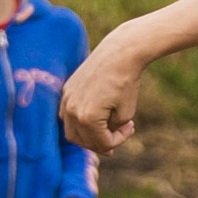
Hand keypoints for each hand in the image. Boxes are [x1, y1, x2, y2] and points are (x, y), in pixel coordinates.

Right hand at [63, 36, 146, 150]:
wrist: (119, 54)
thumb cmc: (126, 82)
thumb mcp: (126, 113)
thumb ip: (112, 130)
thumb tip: (103, 137)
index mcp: (87, 118)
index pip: (101, 143)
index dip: (119, 140)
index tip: (131, 127)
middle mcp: (72, 110)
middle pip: (82, 141)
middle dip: (100, 143)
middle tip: (114, 139)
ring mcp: (66, 100)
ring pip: (71, 131)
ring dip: (87, 136)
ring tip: (104, 132)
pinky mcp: (67, 91)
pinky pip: (67, 116)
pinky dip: (79, 123)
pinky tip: (93, 119)